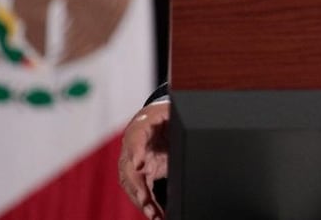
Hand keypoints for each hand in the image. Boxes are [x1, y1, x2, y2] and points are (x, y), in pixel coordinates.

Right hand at [118, 101, 169, 219]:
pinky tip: (156, 215)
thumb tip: (191, 118)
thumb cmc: (161, 115)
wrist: (151, 120)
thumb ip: (173, 115)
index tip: (139, 164)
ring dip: (142, 201)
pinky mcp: (143, 176)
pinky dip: (148, 205)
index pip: (135, 141)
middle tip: (145, 200)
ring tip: (153, 214)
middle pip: (129, 170)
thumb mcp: (168, 111)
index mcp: (138, 129)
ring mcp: (135, 165)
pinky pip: (143, 192)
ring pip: (133, 186)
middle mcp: (132, 150)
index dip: (136, 152)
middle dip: (137, 187)